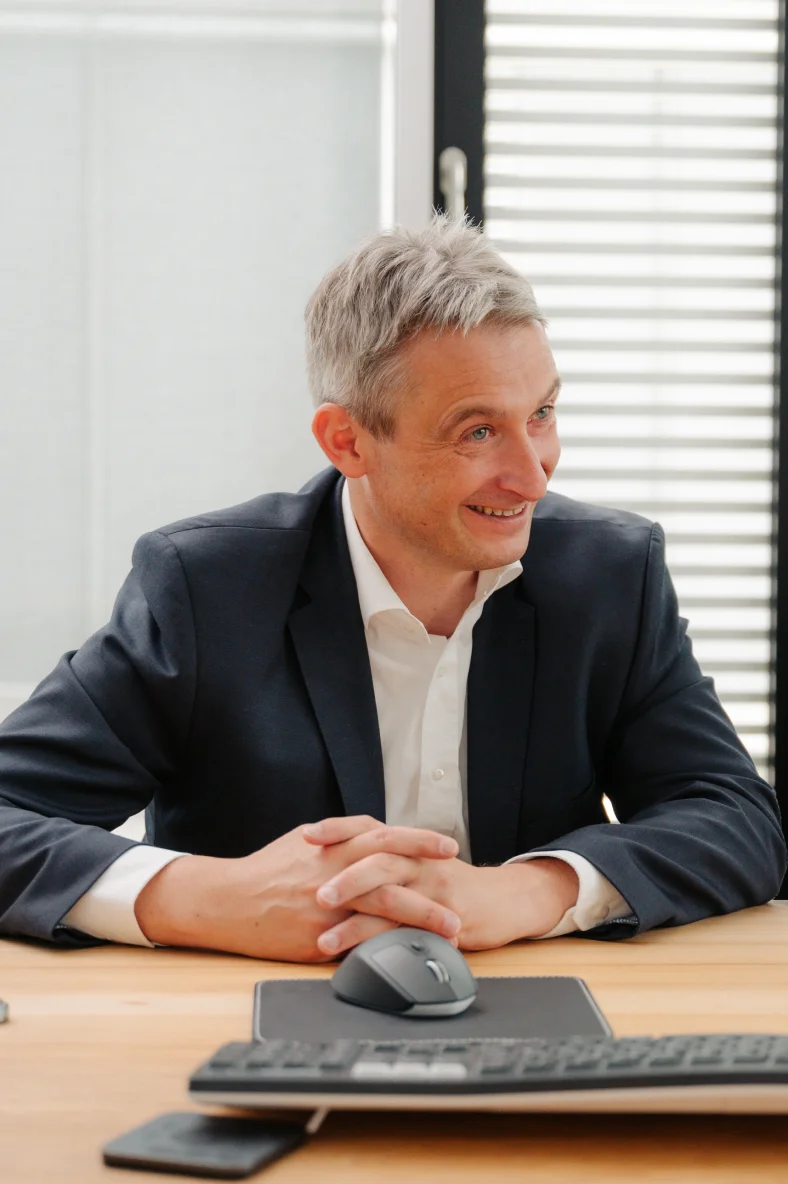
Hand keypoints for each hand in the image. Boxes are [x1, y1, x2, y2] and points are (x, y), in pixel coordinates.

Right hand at [134, 815, 460, 961]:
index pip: (386, 837)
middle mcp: (335, 873)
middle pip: (393, 874)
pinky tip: (412, 955)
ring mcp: (328, 907)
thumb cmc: (267, 868)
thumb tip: (372, 831)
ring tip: (452, 931)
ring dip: (422, 920)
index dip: (419, 840)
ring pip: (384, 910)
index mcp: (333, 846)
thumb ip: (340, 835)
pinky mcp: (319, 938)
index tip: (448, 846)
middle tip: (461, 894)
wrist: (227, 900)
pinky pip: (362, 943)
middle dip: (431, 884)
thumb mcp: (304, 840)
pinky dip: (390, 947)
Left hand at [310, 822, 578, 953]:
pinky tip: (363, 961)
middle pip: (378, 859)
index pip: (367, 827)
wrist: (504, 899)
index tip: (306, 835)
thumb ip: (382, 858)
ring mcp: (433, 890)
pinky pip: (411, 934)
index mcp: (407, 845)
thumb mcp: (418, 861)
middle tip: (313, 891)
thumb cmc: (450, 882)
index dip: (338, 829)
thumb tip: (335, 859)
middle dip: (344, 876)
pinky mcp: (445, 920)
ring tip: (324, 939)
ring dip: (356, 922)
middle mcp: (419, 861)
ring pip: (392, 899)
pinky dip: (386, 947)